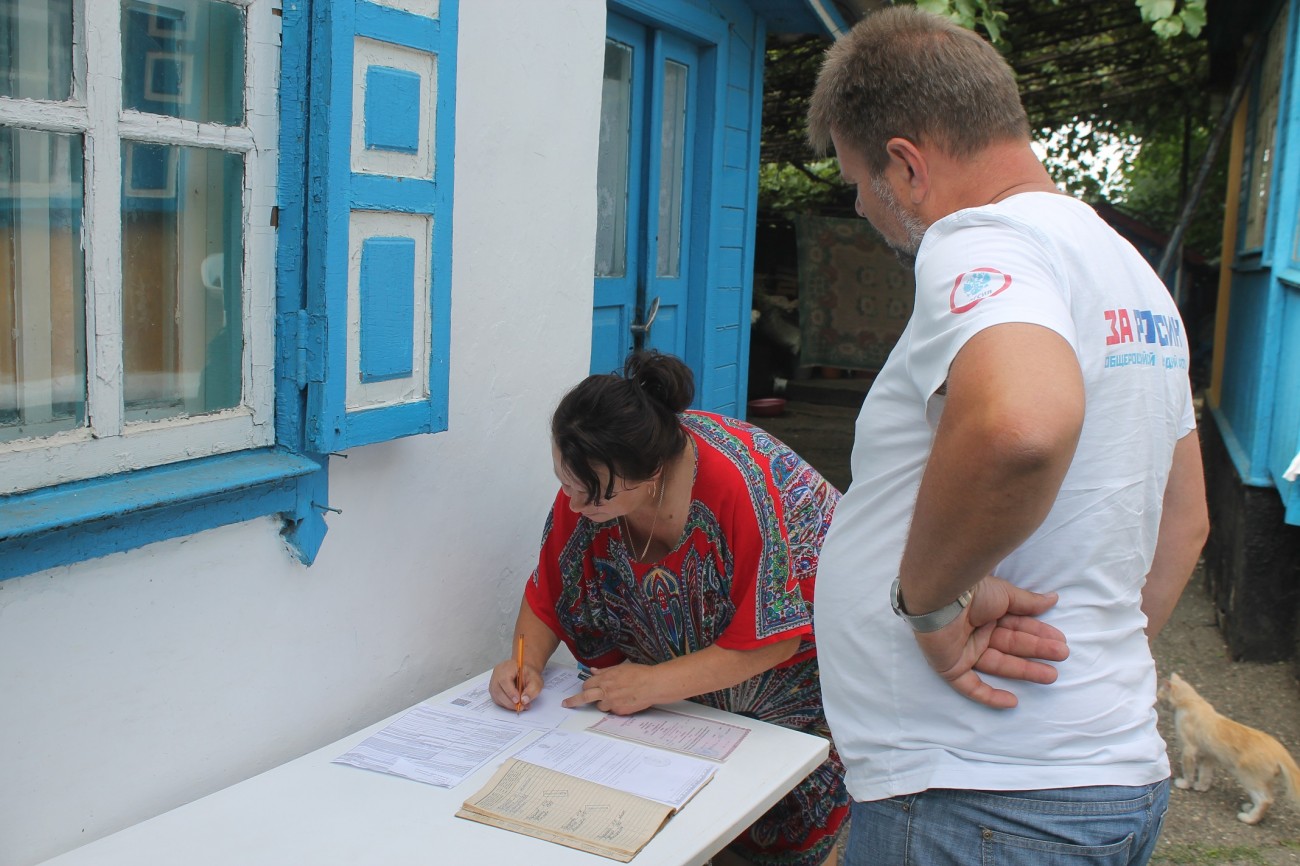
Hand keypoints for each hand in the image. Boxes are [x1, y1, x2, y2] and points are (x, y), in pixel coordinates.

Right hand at [488, 657, 542, 710]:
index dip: (510, 692)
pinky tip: (515, 704)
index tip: (518, 700)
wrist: (524, 672)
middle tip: (521, 707)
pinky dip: (506, 704)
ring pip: (497, 697)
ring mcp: (494, 682)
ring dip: (508, 704)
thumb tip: (524, 700)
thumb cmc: (529, 675)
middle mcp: (498, 674)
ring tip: (520, 706)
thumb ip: (532, 690)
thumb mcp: (536, 680)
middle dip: (510, 702)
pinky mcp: (494, 689)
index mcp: (507, 667)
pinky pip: (497, 699)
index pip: (504, 680)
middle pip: (498, 690)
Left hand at [561, 662, 655, 714]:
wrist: (652, 685)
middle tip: (566, 704)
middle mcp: (606, 691)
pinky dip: (615, 707)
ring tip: (615, 697)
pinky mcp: (619, 711)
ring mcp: (612, 702)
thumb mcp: (620, 668)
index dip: (586, 686)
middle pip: (584, 697)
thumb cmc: (639, 674)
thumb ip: (605, 671)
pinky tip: (625, 700)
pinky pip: (612, 710)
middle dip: (573, 701)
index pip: (587, 684)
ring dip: (603, 702)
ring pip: (599, 706)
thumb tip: (593, 671)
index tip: (582, 689)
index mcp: (605, 678)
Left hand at [912, 575, 1068, 709]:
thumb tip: (1053, 599)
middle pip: (1011, 646)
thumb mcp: (1005, 595)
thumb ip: (1028, 602)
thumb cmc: (973, 592)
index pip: (1017, 627)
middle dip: (1037, 652)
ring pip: (998, 665)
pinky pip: (970, 687)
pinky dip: (989, 696)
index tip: (1061, 640)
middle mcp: (976, 632)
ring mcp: (963, 651)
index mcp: (986, 613)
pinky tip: (1012, 702)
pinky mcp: (951, 668)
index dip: (1039, 634)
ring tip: (1051, 675)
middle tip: (1062, 656)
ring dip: (1025, 671)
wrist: (942, 600)